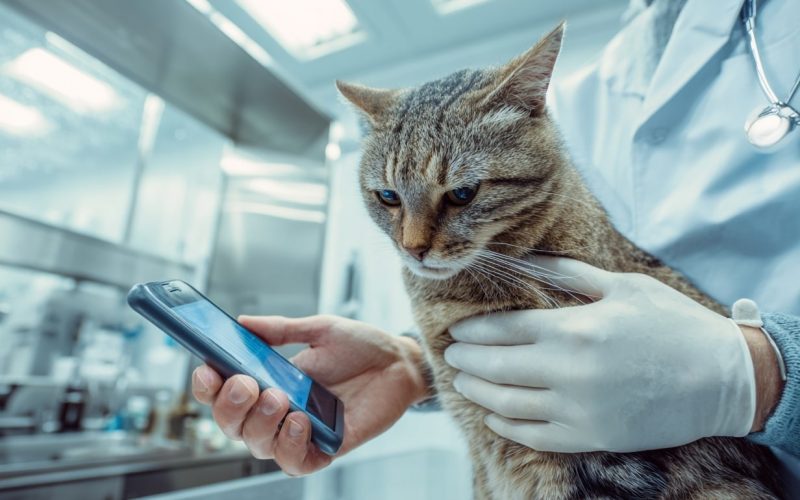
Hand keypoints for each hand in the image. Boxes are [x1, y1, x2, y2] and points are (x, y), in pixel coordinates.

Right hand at [192, 315, 428, 474]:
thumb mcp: (320, 330)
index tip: (207, 369)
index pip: (224, 393)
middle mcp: (278, 411)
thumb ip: (280, 330)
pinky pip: (296, 463)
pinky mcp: (326, 447)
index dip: (208, 388)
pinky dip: (291, 446)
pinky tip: (301, 421)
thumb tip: (242, 322)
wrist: (401, 361)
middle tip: (246, 383)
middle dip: (231, 407)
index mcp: (269, 380)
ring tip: (280, 398)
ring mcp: (301, 431)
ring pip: (258, 446)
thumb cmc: (361, 347)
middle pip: (233, 425)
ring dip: (260, 424)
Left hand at [444, 256, 757, 452]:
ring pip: (507, 404)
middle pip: (496, 367)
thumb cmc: (672, 324)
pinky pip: (534, 436)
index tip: (457, 330)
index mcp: (573, 328)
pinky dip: (506, 426)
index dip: (473, 330)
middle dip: (465, 360)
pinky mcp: (591, 436)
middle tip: (450, 355)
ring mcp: (578, 409)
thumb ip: (568, 273)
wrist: (721, 379)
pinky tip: (494, 415)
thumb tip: (525, 259)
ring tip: (463, 381)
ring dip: (477, 392)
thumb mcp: (621, 285)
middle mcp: (567, 371)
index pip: (502, 329)